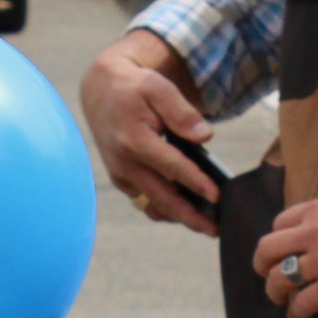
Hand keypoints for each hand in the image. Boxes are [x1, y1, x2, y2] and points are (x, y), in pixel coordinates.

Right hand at [81, 35, 219, 236]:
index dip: (196, 183)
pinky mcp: (120, 179)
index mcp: (135, 140)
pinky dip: (164, 209)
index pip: (171, 167)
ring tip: (205, 226)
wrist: (100, 91)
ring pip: (152, 204)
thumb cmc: (134, 88)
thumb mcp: (158, 88)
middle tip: (215, 230)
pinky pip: (144, 200)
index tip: (217, 196)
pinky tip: (185, 213)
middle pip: (162, 198)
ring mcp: (120, 174)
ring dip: (178, 217)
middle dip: (190, 216)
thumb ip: (181, 112)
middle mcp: (125, 163)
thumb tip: (204, 136)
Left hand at [255, 195, 317, 317]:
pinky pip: (303, 302)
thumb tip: (313, 224)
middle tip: (266, 274)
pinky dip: (298, 309)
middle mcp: (314, 233)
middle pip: (268, 250)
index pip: (278, 224)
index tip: (284, 251)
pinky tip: (304, 309)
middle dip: (262, 265)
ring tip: (282, 297)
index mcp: (317, 210)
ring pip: (279, 279)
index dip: (279, 240)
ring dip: (275, 291)